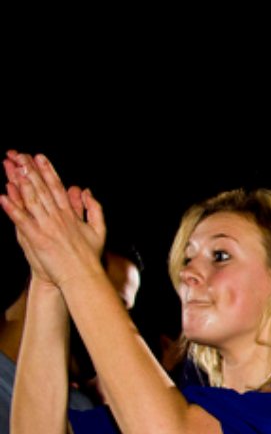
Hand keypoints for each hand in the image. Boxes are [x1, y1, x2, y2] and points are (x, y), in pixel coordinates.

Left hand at [2, 151, 107, 289]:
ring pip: (33, 200)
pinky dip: (13, 209)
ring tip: (11, 168)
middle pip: (42, 189)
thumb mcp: (99, 230)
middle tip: (19, 156)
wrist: (83, 277)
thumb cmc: (89, 257)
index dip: (47, 171)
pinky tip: (4, 197)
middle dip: (30, 171)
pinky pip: (23, 221)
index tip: (39, 157)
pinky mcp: (38, 239)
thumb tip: (86, 191)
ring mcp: (48, 227)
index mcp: (71, 215)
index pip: (57, 188)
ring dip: (21, 183)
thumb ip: (94, 209)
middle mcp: (58, 217)